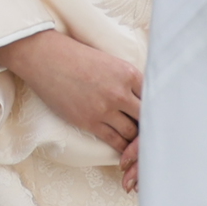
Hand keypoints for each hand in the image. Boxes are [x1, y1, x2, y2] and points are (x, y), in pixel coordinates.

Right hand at [0, 28, 144, 188]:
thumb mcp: (110, 62)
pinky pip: (114, 140)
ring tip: (138, 143)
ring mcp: (104, 108)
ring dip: (135, 139)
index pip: (153, 99)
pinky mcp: (89, 121)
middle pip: (146, 119)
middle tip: (153, 135)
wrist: (45, 58)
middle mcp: (120, 92)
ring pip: (131, 133)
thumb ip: (128, 79)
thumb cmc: (77, 56)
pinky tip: (124, 148)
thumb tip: (144, 99)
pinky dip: (121, 147)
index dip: (158, 111)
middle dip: (149, 127)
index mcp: (128, 73)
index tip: (161, 118)